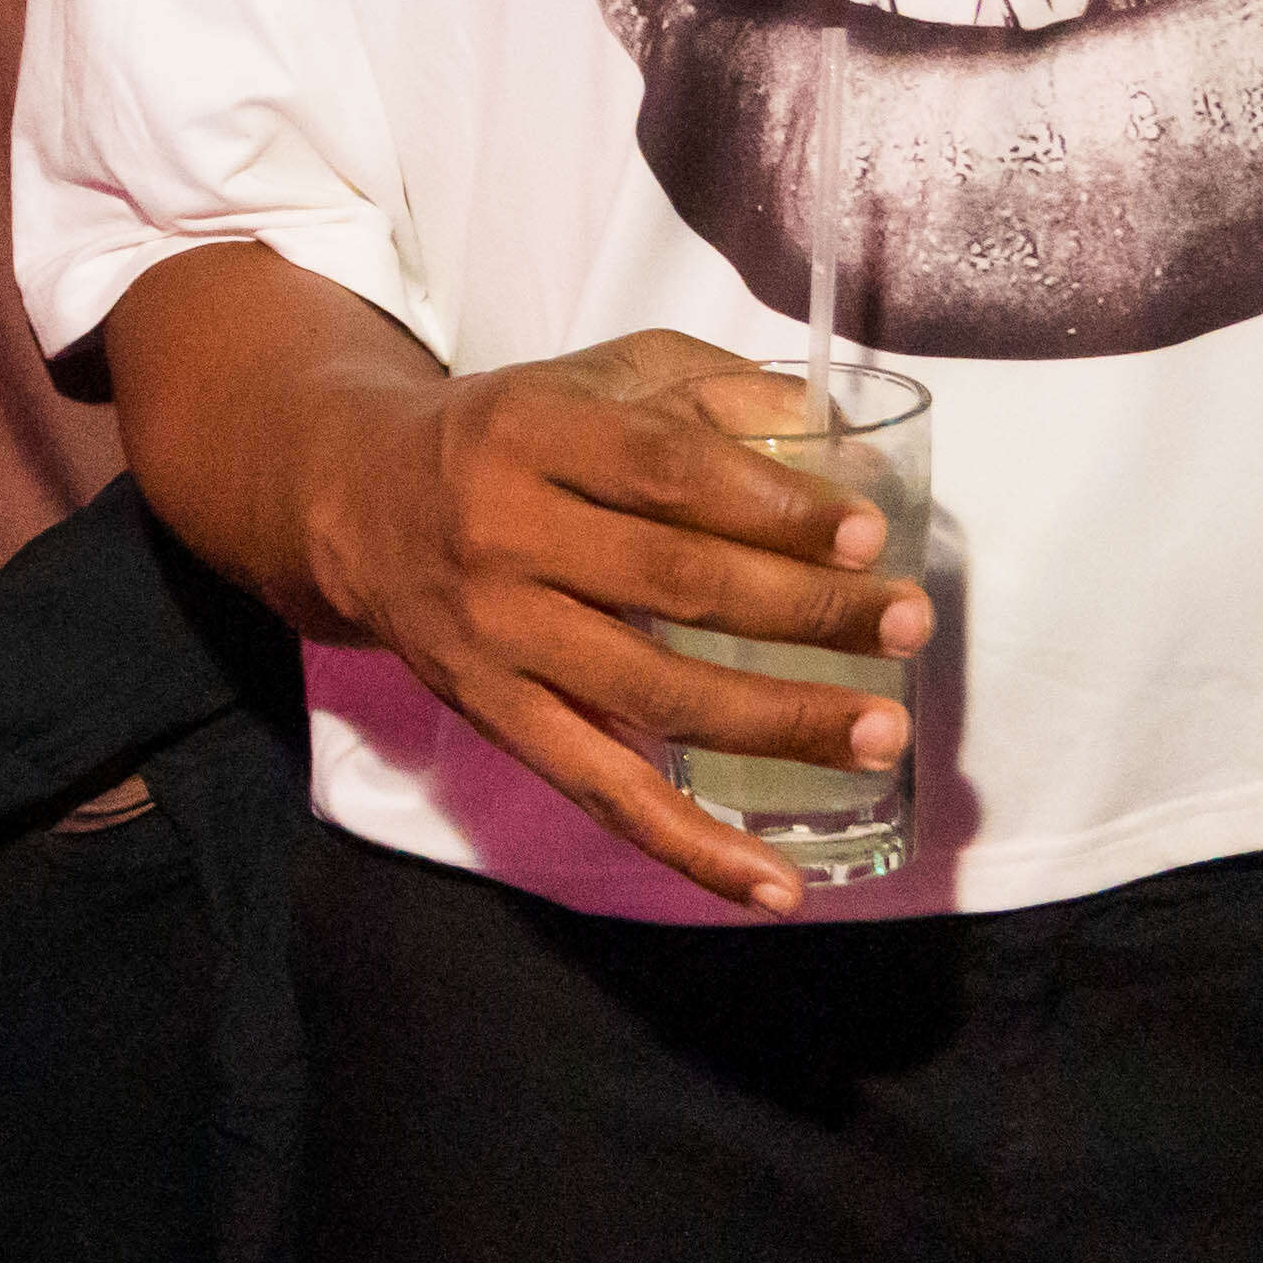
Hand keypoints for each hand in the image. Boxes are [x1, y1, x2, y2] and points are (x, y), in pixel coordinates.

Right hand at [278, 331, 929, 913]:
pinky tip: (774, 885)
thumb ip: (709, 393)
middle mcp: (505, 534)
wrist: (355, 501)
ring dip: (776, 723)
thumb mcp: (594, 378)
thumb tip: (838, 440)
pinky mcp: (495, 716)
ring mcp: (497, 636)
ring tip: (878, 733)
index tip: (867, 534)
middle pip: (675, 583)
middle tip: (907, 626)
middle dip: (806, 610)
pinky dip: (691, 847)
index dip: (772, 504)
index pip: (667, 471)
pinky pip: (602, 791)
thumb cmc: (510, 434)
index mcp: (535, 433)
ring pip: (652, 694)